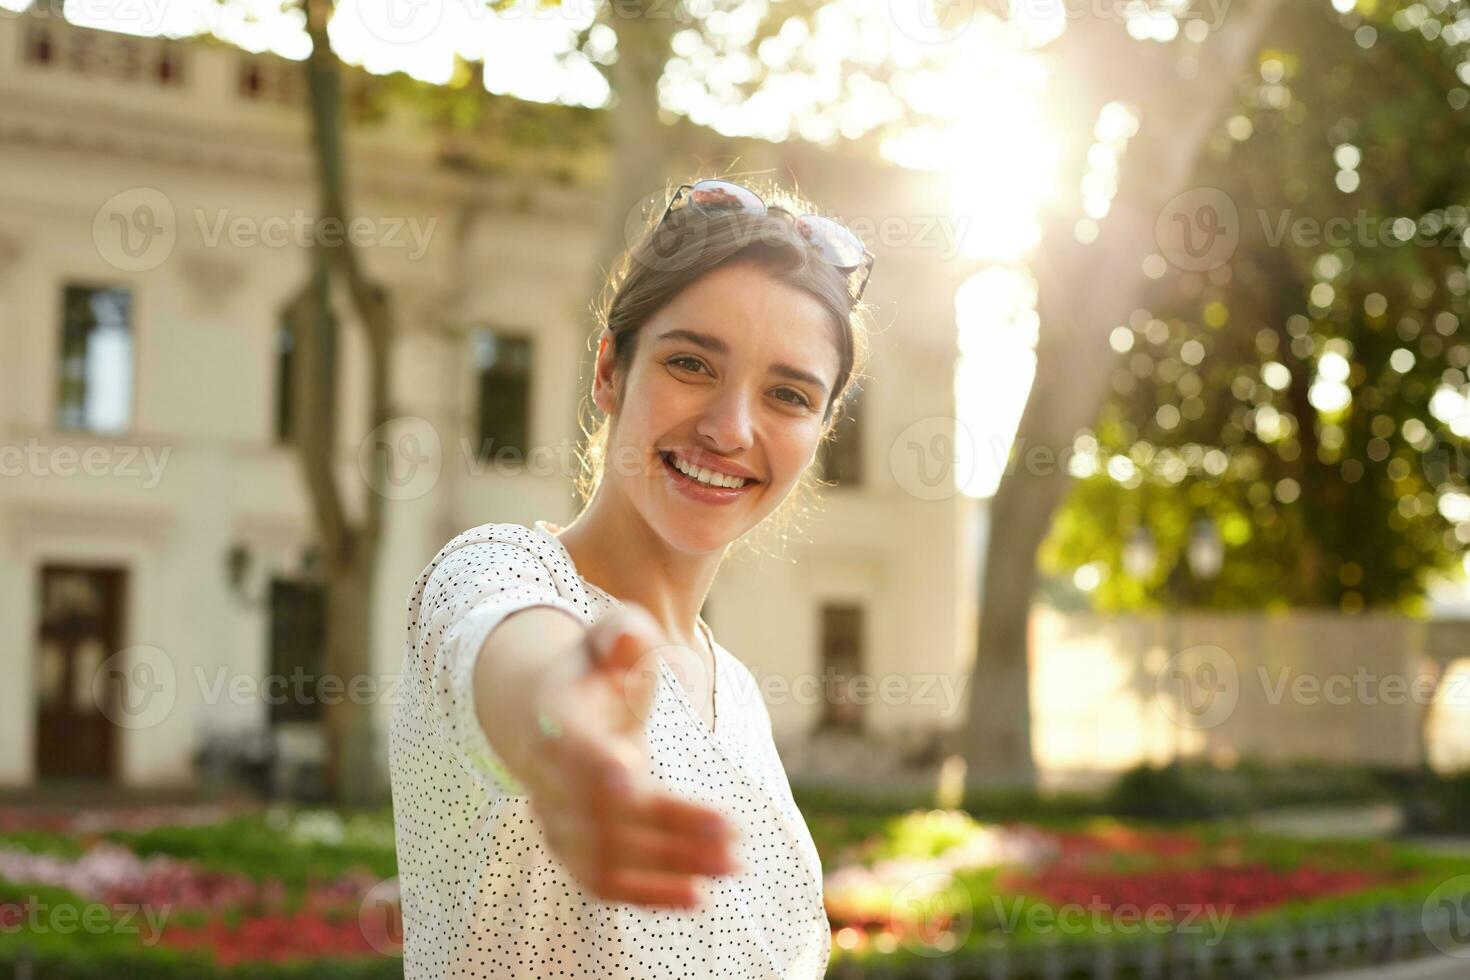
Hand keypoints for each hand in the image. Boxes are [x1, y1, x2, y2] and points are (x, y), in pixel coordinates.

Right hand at [523, 603, 739, 907]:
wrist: (545, 711)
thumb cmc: (597, 669)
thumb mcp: (610, 636)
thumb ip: (620, 633)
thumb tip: (626, 639)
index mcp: (556, 722)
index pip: (573, 750)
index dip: (598, 766)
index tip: (634, 779)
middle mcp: (549, 778)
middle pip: (602, 814)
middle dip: (667, 829)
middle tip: (732, 837)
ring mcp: (557, 819)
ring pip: (605, 857)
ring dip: (668, 868)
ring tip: (732, 865)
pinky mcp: (573, 849)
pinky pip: (604, 883)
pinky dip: (647, 895)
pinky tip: (698, 897)